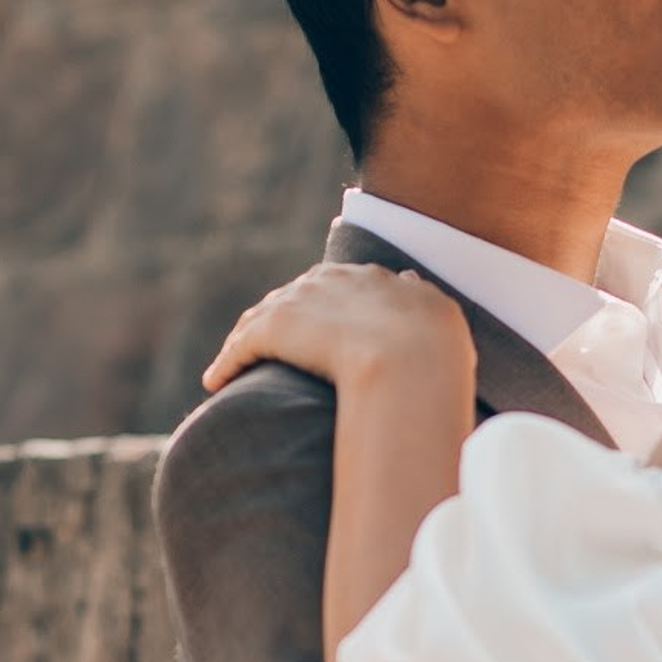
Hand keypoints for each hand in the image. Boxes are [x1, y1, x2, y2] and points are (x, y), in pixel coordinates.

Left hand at [203, 263, 474, 398]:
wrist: (413, 361)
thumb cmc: (440, 364)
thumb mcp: (445, 334)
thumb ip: (430, 318)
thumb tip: (418, 298)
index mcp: (384, 282)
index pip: (345, 286)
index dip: (330, 308)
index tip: (322, 329)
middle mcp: (341, 280)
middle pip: (300, 296)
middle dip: (284, 318)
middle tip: (270, 347)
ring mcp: (308, 300)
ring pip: (266, 318)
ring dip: (247, 341)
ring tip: (233, 365)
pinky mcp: (277, 325)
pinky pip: (244, 343)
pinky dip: (228, 361)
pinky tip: (216, 380)